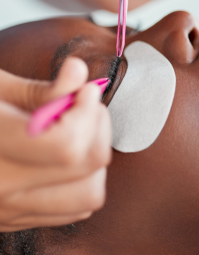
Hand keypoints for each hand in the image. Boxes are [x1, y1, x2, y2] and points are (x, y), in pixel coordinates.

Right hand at [0, 58, 111, 231]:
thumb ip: (41, 89)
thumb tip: (79, 71)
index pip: (66, 145)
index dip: (86, 113)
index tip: (86, 91)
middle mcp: (1, 188)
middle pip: (87, 167)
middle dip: (97, 128)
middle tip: (82, 105)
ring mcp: (9, 211)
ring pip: (90, 195)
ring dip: (94, 158)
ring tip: (76, 131)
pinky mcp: (17, 218)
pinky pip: (76, 207)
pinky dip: (83, 179)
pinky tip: (64, 155)